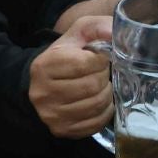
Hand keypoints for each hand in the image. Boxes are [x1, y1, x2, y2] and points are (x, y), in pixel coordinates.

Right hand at [29, 16, 114, 136]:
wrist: (47, 83)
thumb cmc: (68, 55)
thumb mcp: (79, 33)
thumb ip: (97, 27)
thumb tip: (114, 33)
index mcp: (44, 65)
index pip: (85, 63)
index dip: (101, 60)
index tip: (100, 58)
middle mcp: (42, 92)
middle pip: (92, 85)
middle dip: (104, 77)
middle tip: (101, 73)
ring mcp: (51, 114)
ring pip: (96, 104)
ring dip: (106, 94)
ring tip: (101, 86)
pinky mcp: (62, 130)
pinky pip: (95, 122)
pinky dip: (104, 111)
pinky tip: (100, 101)